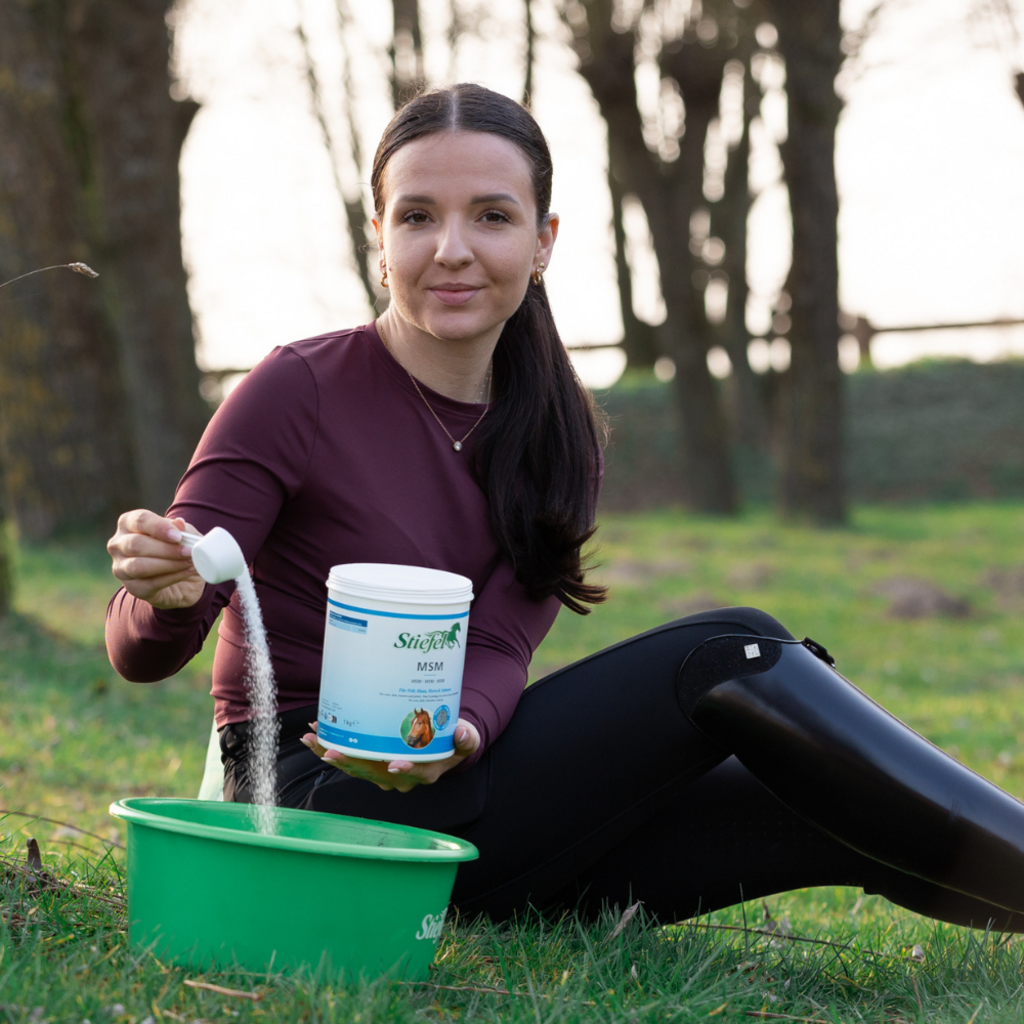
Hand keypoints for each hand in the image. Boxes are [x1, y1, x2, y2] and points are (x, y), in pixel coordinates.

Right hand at [107, 510, 205, 609]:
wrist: (183, 578)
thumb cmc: (177, 547)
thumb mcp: (184, 535)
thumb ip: (181, 529)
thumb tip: (179, 523)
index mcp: (128, 523)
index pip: (139, 520)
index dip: (159, 528)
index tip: (178, 536)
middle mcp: (118, 544)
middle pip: (136, 544)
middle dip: (166, 549)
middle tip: (189, 551)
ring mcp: (121, 568)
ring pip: (139, 566)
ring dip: (169, 564)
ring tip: (190, 562)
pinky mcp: (133, 587)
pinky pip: (150, 583)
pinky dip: (173, 577)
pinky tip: (187, 572)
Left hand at [300, 719, 480, 792]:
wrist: (440, 742)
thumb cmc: (452, 739)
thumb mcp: (466, 738)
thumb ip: (467, 738)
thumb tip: (463, 732)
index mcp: (425, 772)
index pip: (414, 773)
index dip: (404, 769)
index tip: (393, 764)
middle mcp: (399, 777)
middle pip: (374, 772)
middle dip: (351, 762)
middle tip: (332, 751)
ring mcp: (382, 772)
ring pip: (356, 766)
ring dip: (332, 753)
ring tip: (313, 739)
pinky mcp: (371, 762)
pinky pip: (350, 758)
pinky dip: (332, 747)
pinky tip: (316, 735)